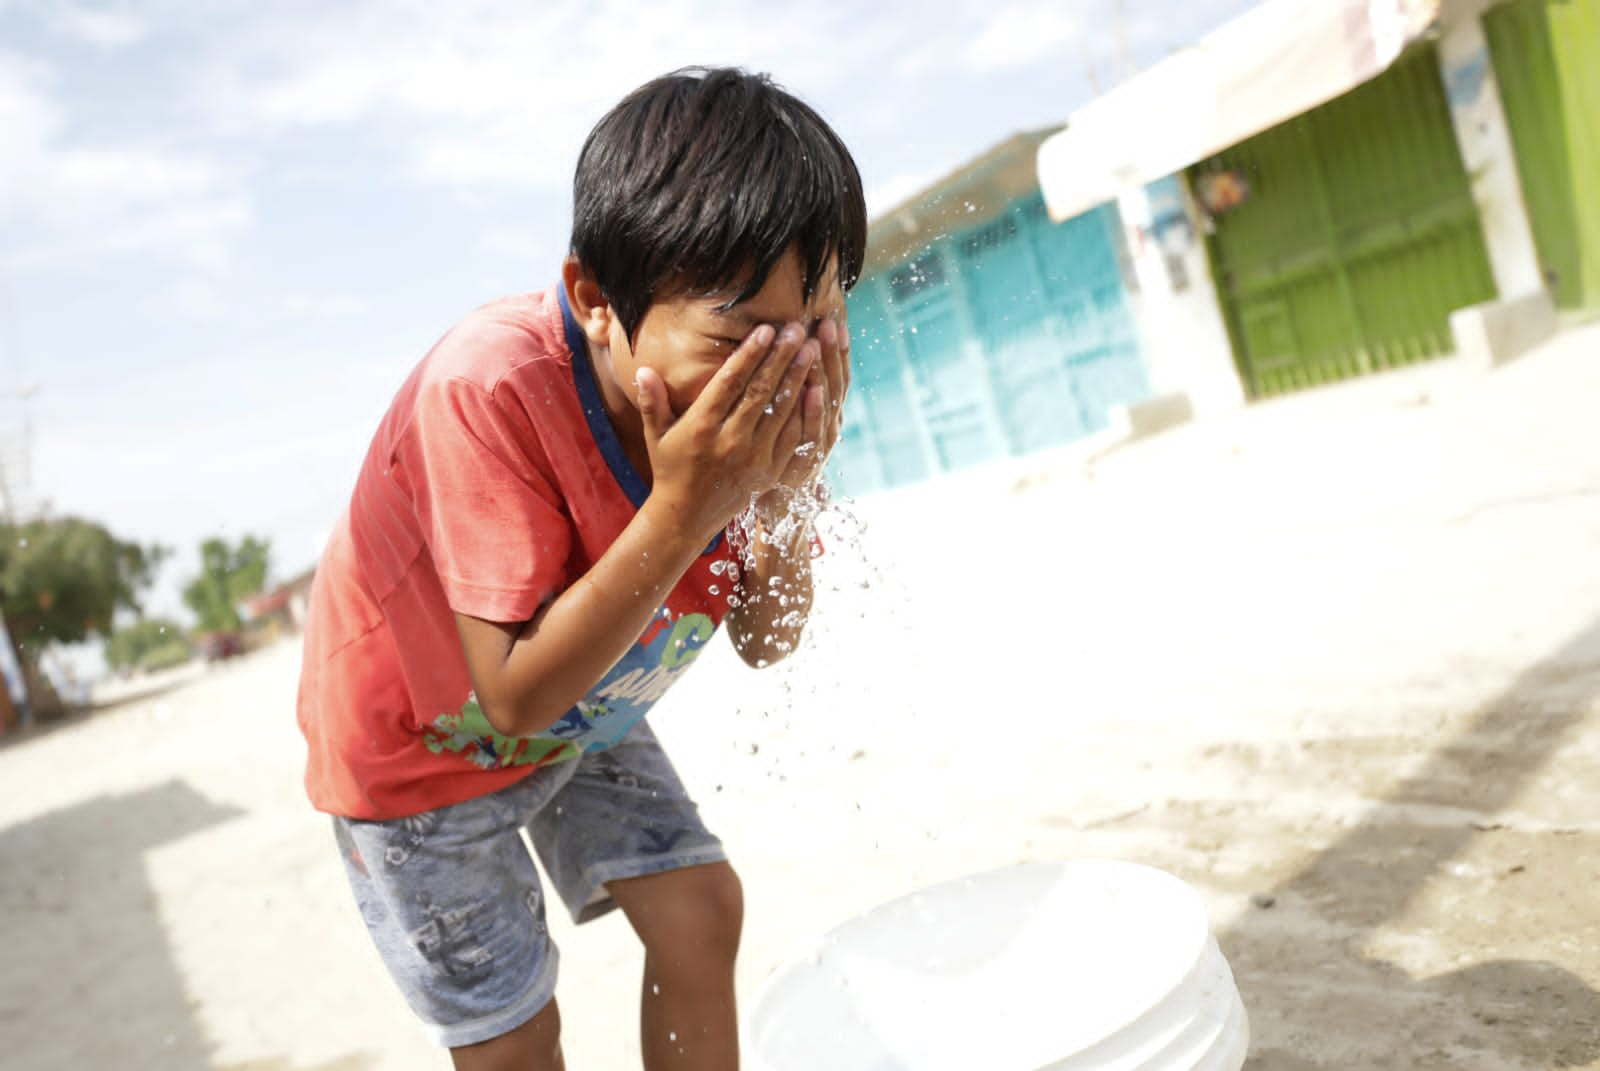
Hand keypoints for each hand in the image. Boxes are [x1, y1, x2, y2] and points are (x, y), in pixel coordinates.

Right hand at [637, 323, 817, 537]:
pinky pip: (792, 437)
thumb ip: (652, 402)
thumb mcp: (656, 436)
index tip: (765, 329)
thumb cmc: (670, 469)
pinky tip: (816, 387)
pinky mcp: (770, 471)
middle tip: (796, 328)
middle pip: (760, 391)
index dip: (749, 354)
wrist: (687, 517)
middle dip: (781, 357)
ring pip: (781, 410)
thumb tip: (642, 370)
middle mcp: (729, 440)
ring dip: (798, 377)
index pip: (730, 382)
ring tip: (810, 348)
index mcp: (701, 426)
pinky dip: (805, 411)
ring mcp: (753, 457)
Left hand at [756, 315, 848, 520]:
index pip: (833, 374)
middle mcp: (828, 426)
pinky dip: (815, 411)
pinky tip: (812, 388)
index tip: (832, 318)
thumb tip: (791, 353)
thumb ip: (790, 391)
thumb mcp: (787, 423)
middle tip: (827, 321)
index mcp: (824, 413)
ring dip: (823, 372)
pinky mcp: (806, 464)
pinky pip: (812, 434)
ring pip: (826, 405)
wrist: (778, 508)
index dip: (835, 348)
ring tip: (819, 342)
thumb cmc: (777, 459)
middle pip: (833, 383)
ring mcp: (819, 446)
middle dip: (831, 352)